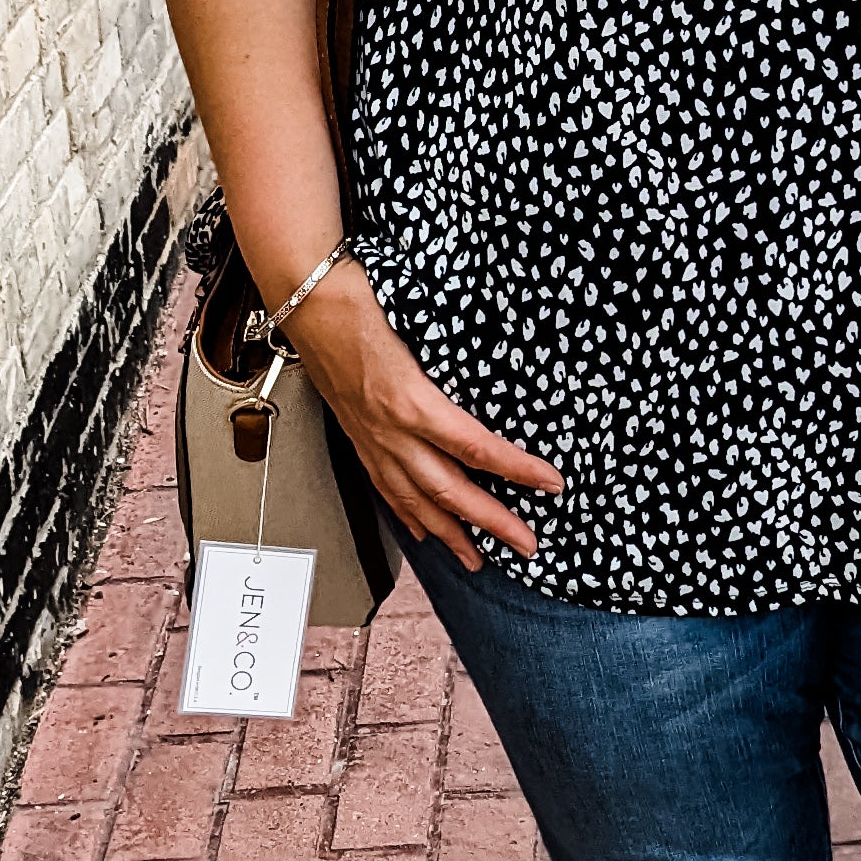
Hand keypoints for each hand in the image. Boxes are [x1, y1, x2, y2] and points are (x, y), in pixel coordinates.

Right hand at [281, 264, 563, 571]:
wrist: (309, 301)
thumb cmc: (362, 301)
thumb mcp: (423, 324)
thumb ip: (459, 355)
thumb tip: (507, 368)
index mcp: (411, 401)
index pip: (476, 447)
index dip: (516, 470)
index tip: (551, 483)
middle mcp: (391, 430)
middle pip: (449, 490)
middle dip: (492, 522)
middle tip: (526, 545)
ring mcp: (372, 439)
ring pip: (415, 501)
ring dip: (450, 534)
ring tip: (477, 558)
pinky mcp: (359, 438)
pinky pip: (386, 487)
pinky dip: (408, 515)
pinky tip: (422, 531)